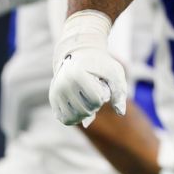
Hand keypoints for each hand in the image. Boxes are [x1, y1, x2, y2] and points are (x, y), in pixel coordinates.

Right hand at [48, 11, 127, 126]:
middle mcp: (62, 84)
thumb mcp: (114, 73)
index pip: (95, 100)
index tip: (101, 86)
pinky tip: (81, 109)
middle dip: (94, 106)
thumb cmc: (100, 64)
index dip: (103, 98)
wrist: (81, 54)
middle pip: (85, 111)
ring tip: (88, 101)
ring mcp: (55, 92)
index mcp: (77, 75)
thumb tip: (121, 113)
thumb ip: (119, 92)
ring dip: (85, 114)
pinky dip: (75, 118)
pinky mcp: (53, 99)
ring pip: (73, 118)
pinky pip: (64, 119)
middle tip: (94, 93)